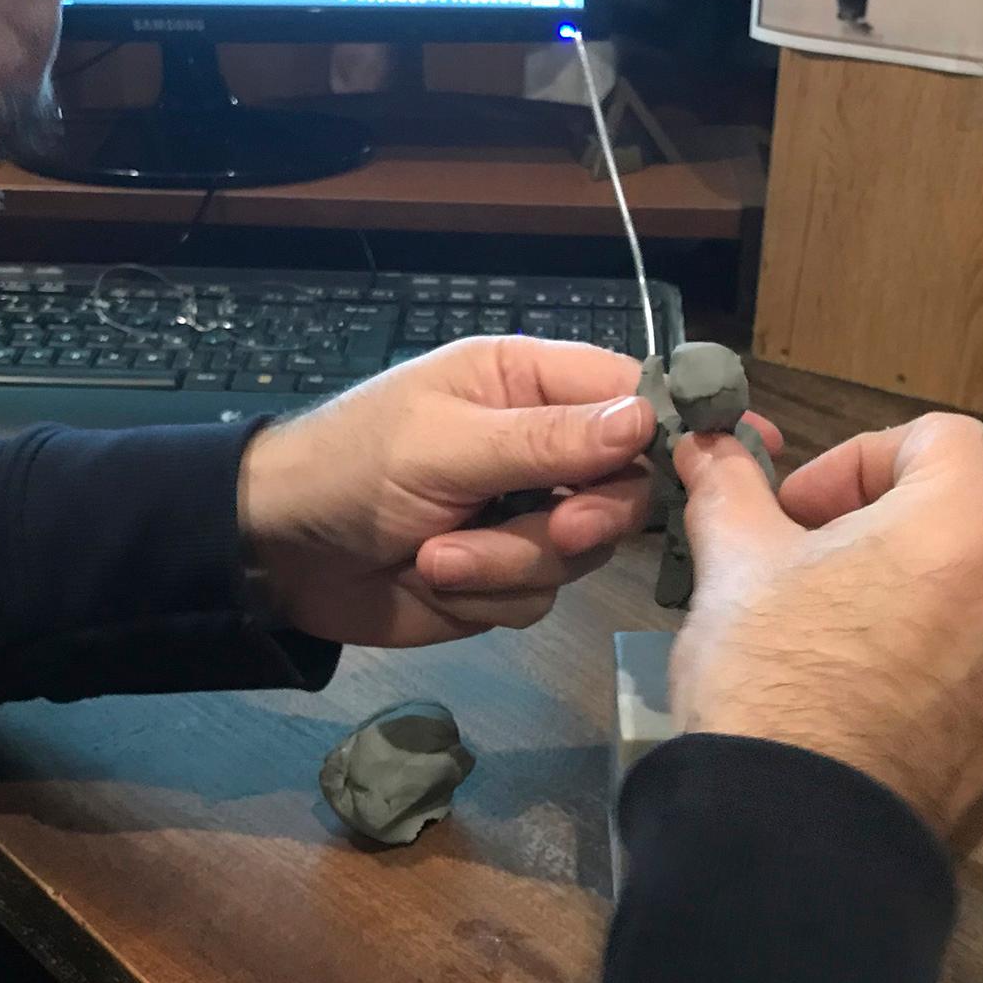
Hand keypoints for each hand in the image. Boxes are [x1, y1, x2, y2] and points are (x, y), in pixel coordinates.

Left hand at [239, 338, 658, 647]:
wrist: (277, 555)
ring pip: (581, 554)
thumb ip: (546, 440)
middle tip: (558, 528)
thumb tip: (646, 420)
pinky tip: (430, 578)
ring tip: (436, 555)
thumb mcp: (445, 445)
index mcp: (525, 383)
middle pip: (624, 486)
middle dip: (585, 517)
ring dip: (510, 564)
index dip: (667, 427)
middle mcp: (540, 446)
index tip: (706, 459)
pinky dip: (486, 597)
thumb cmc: (351, 468)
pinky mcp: (502, 579)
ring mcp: (523, 517)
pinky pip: (538, 599)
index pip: (631, 391)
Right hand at [672, 414, 982, 839]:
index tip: (792, 513)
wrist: (797, 835)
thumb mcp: (735, 565)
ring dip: (903, 591)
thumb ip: (729, 489)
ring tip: (826, 634)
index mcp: (971, 525)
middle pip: (961, 517)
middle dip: (880, 526)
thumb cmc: (771, 678)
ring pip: (968, 592)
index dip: (854, 461)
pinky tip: (857, 697)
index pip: (939, 439)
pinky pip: (974, 666)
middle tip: (804, 566)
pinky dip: (928, 658)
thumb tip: (706, 444)